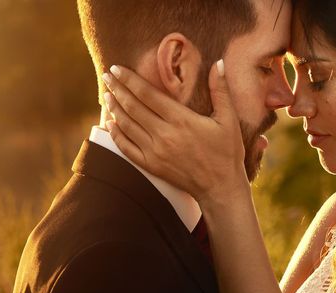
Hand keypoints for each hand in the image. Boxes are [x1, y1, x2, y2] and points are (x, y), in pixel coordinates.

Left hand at [102, 61, 248, 205]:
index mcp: (181, 119)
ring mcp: (155, 152)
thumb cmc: (227, 152)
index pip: (147, 94)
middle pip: (133, 107)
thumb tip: (218, 62)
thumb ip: (221, 90)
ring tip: (107, 95)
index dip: (130, 79)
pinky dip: (116, 134)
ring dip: (114, 108)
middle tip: (106, 75)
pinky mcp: (151, 166)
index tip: (116, 68)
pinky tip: (110, 123)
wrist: (220, 187)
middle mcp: (164, 135)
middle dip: (117, 89)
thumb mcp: (229, 120)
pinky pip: (126, 148)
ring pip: (127, 125)